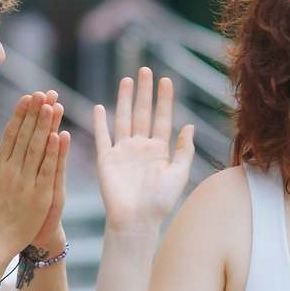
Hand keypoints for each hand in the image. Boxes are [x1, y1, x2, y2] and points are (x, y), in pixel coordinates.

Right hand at [0, 92, 64, 258]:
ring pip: (38, 149)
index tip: (29, 96)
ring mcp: (26, 183)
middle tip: (45, 92)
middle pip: (26, 136)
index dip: (20, 114)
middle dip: (36, 113)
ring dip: (46, 126)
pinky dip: (54, 153)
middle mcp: (11, 171)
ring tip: (53, 105)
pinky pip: (48, 170)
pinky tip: (59, 136)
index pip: (11, 134)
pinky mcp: (40, 196)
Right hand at [92, 67, 194, 232]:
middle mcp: (140, 147)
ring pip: (123, 119)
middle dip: (144, 92)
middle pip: (142, 113)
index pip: (162, 118)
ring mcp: (122, 152)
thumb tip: (190, 126)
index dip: (164, 99)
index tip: (167, 80)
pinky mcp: (106, 159)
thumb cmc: (159, 202)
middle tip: (145, 70)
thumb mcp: (179, 174)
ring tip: (126, 80)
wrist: (136, 220)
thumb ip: (184, 150)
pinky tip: (99, 107)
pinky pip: (102, 137)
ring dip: (124, 99)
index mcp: (159, 150)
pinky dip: (100, 122)